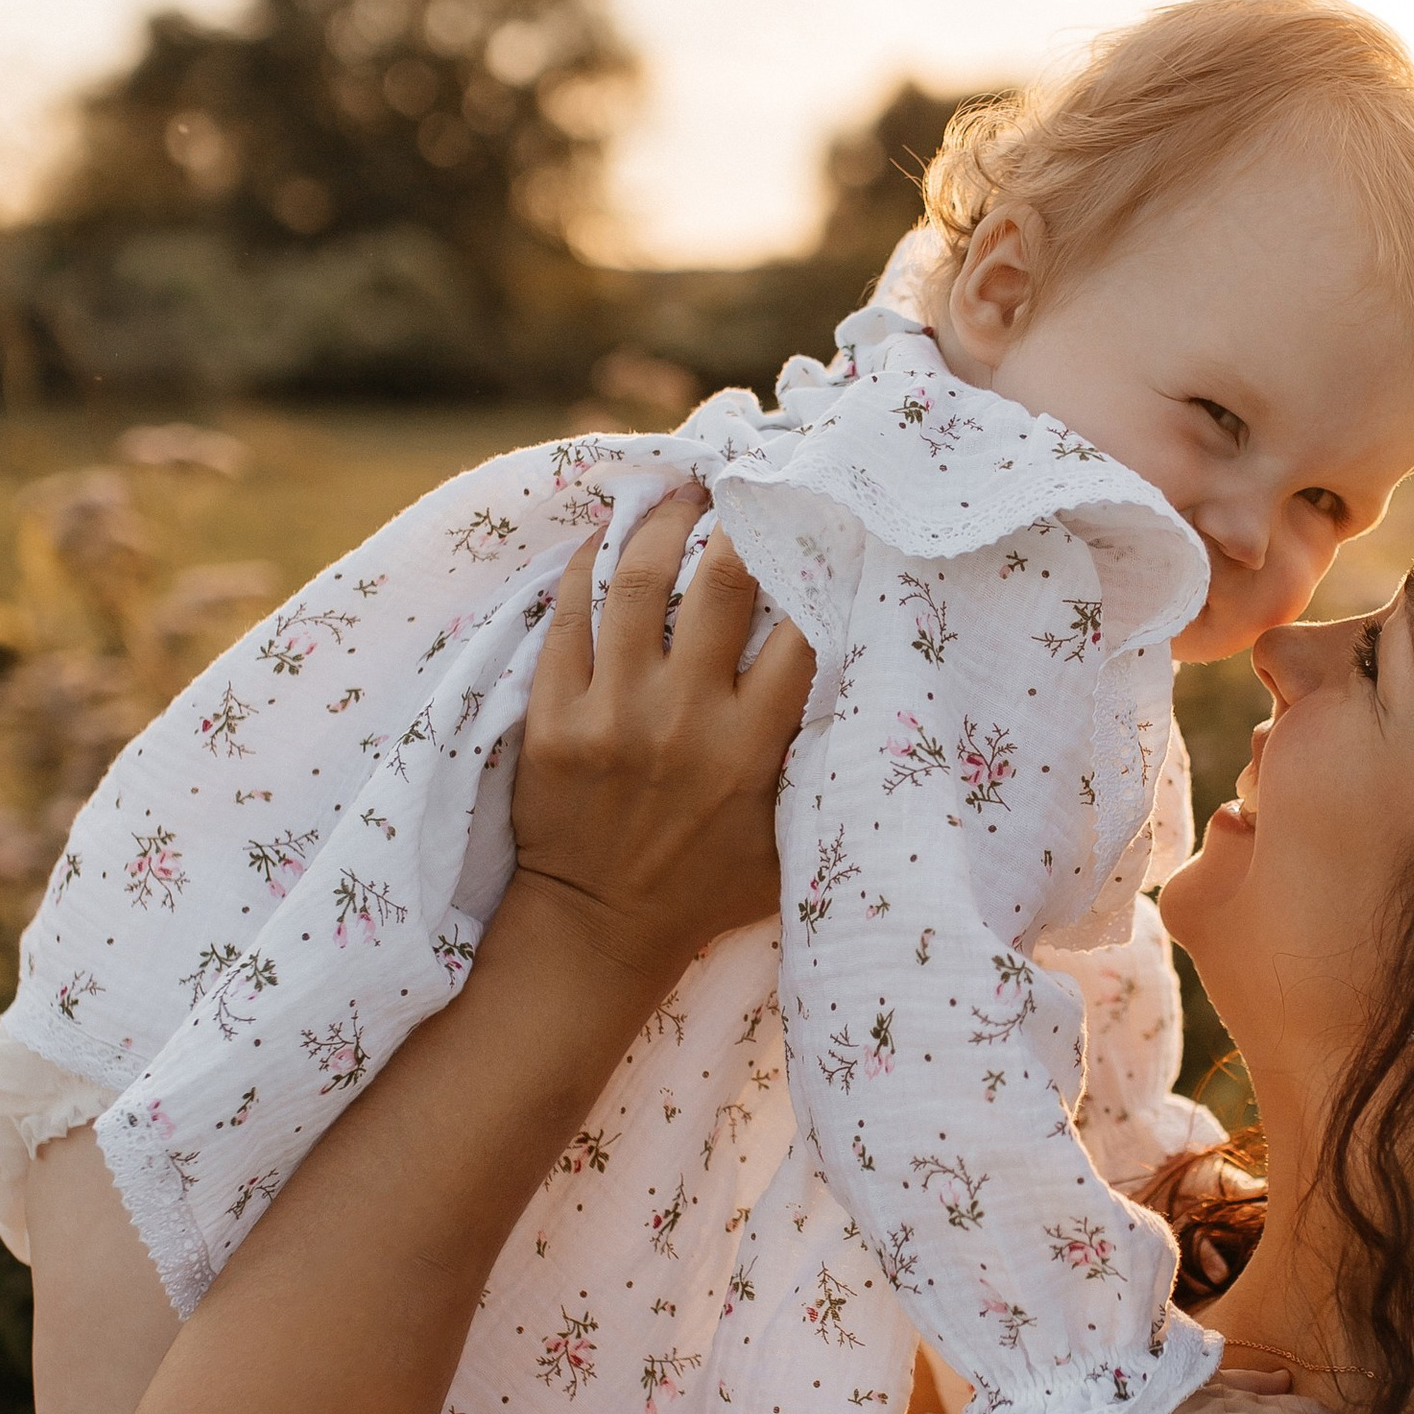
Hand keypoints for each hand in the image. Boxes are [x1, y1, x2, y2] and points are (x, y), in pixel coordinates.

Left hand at [509, 485, 814, 984]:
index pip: (802, 635)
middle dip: (737, 522)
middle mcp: (683, 720)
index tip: (827, 526)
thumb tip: (861, 692)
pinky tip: (608, 534)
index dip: (820, 568)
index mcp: (750, 749)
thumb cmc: (706, 890)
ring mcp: (611, 714)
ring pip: (636, 583)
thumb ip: (815, 770)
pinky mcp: (552, 717)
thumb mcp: (786, 845)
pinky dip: (587, 566)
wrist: (597, 929)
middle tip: (743, 484)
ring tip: (678, 491)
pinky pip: (567, 617)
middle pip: (721, 586)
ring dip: (660, 523)